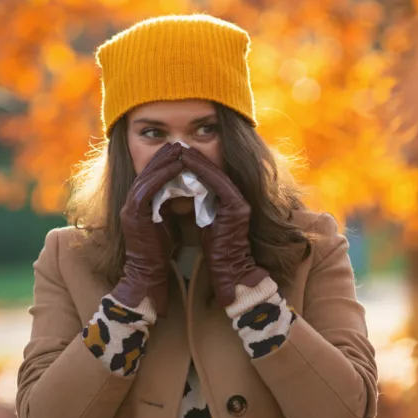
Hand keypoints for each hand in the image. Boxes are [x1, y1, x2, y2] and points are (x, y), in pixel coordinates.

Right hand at [112, 142, 182, 315]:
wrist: (148, 274)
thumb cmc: (159, 252)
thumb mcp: (164, 223)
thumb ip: (166, 206)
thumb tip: (181, 192)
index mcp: (137, 204)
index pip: (149, 176)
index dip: (163, 162)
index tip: (178, 150)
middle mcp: (130, 203)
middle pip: (145, 172)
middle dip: (162, 156)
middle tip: (178, 143)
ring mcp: (129, 208)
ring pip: (146, 176)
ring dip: (164, 161)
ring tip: (179, 149)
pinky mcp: (134, 214)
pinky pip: (148, 187)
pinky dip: (163, 175)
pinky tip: (177, 165)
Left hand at [180, 147, 267, 306]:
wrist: (230, 270)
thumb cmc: (217, 252)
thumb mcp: (208, 224)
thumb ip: (203, 208)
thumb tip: (186, 194)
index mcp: (232, 203)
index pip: (212, 178)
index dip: (196, 165)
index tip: (179, 155)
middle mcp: (238, 199)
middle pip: (215, 171)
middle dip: (196, 158)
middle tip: (178, 146)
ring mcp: (239, 201)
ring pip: (215, 173)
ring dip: (197, 160)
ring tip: (180, 149)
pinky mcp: (236, 206)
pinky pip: (216, 182)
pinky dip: (200, 170)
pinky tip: (185, 162)